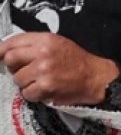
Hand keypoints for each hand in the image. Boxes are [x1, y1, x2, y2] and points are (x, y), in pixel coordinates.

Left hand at [0, 32, 116, 105]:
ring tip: (41, 81)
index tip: (0, 56)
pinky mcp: (45, 87)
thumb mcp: (58, 43)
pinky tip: (45, 90)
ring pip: (17, 79)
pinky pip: (26, 93)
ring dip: (26, 83)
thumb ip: (34, 45)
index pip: (12, 42)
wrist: (96, 78)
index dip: (2, 50)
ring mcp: (43, 71)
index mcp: (46, 39)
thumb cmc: (76, 61)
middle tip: (27, 70)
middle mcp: (43, 53)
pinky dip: (34, 94)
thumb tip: (5, 51)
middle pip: (10, 60)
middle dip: (15, 67)